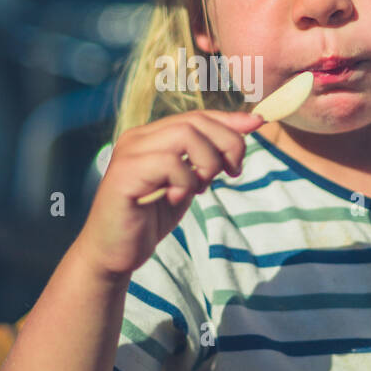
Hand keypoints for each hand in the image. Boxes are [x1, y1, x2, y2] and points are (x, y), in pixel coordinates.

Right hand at [75, 109, 263, 281]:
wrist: (113, 254)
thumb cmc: (148, 219)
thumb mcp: (186, 184)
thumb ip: (206, 161)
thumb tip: (242, 133)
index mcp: (150, 137)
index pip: (196, 117)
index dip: (229, 119)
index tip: (257, 124)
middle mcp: (137, 138)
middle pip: (195, 122)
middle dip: (226, 144)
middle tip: (232, 172)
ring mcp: (128, 153)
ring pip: (185, 136)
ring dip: (206, 163)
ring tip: (199, 188)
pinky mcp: (124, 174)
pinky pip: (170, 163)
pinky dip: (185, 182)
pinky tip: (176, 199)